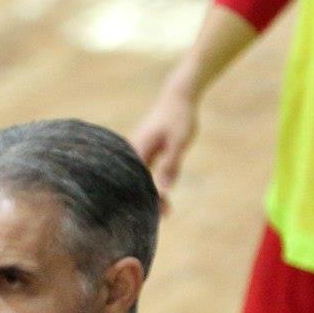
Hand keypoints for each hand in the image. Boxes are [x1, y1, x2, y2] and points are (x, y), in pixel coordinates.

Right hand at [131, 82, 197, 211]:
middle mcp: (134, 153)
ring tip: (165, 211)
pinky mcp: (145, 151)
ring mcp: (138, 152)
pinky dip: (152, 184)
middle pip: (136, 183)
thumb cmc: (179, 118)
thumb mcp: (179, 142)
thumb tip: (164, 190)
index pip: (138, 182)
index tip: (162, 212)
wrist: (178, 96)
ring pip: (140, 179)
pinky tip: (161, 195)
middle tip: (165, 216)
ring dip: (151, 193)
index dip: (148, 199)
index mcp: (138, 151)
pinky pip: (145, 172)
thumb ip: (171, 165)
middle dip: (148, 200)